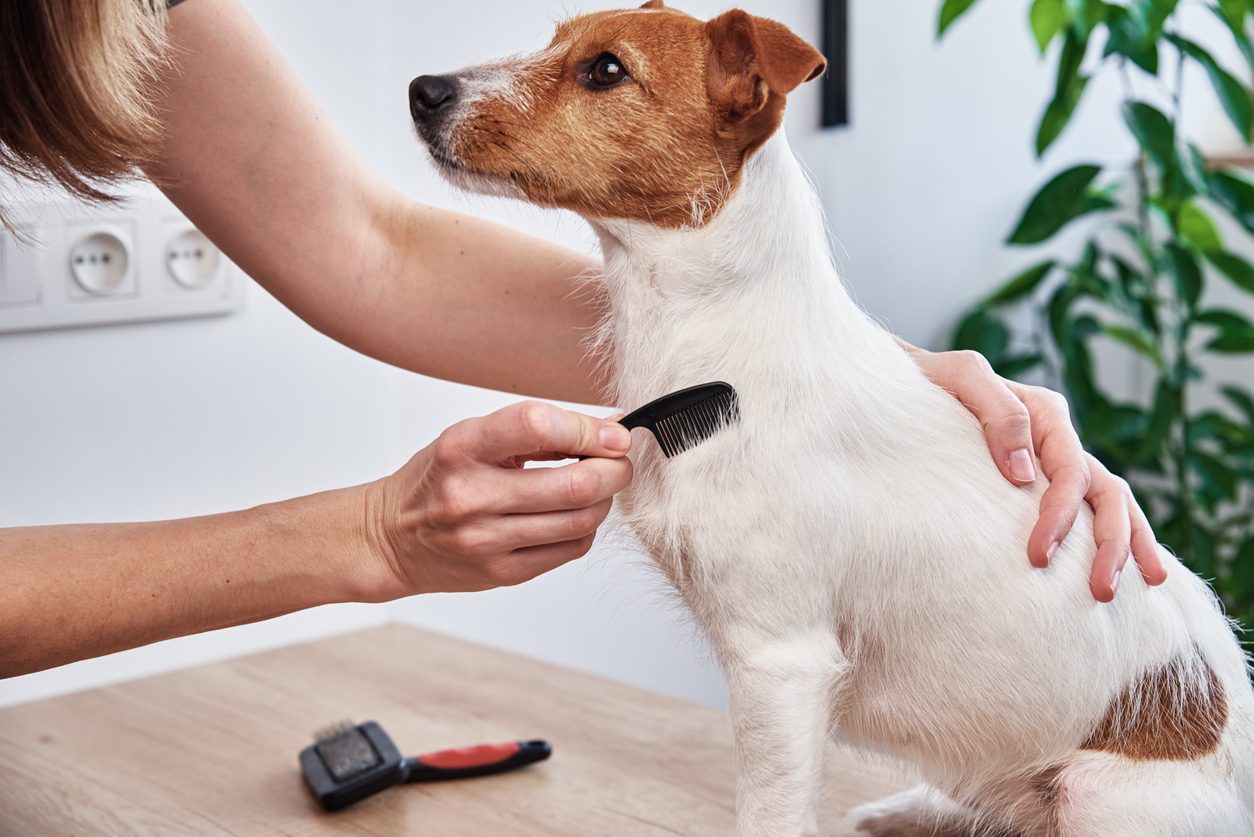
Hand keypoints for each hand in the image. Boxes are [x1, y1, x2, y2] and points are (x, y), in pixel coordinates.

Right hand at [364, 401, 632, 596]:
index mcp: (461, 448)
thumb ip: (532, 431)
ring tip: (598, 487)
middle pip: (575, 484)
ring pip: (581, 520)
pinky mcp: (502, 573)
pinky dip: (585, 527)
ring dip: (604, 500)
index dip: (588, 430)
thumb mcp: (471, 437)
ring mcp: (486, 540)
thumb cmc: (438, 478)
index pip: (537, 426)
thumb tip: (606, 432)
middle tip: (620, 462)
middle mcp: (471, 496)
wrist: (391, 537)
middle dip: (615, 470)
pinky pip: (570, 549)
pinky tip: (573, 514)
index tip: (613, 434)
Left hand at [900, 342, 1167, 601]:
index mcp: (1045, 413)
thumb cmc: (930, 382)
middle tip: (1100, 592)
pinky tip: (1131, 577)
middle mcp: (1057, 440)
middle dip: (1110, 544)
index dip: (1061, 515)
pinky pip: (1092, 512)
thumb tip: (1026, 473)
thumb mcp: (963, 378)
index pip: (1071, 472)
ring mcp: (1054, 463)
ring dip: (1124, 549)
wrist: (901, 390)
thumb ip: (1000, 413)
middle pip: (1105, 492)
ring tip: (1115, 593)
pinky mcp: (1041, 485)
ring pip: (1111, 504)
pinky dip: (1118, 540)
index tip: (1037, 557)